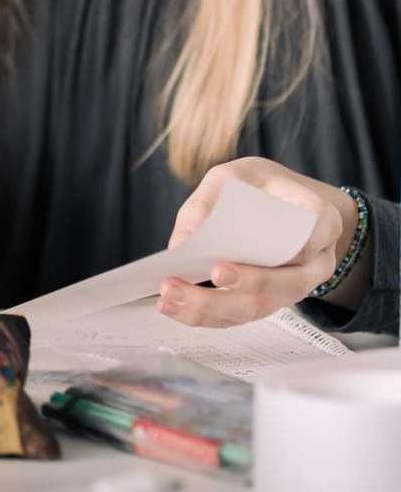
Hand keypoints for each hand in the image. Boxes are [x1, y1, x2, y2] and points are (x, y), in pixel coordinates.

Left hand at [159, 157, 366, 326]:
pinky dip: (207, 315)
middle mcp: (316, 261)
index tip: (260, 251)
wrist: (280, 203)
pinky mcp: (271, 300)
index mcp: (320, 221)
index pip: (313, 238)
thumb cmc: (259, 188)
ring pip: (261, 307)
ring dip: (213, 307)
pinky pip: (243, 315)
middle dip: (244, 284)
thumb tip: (182, 243)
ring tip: (172, 297)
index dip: (288, 251)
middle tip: (208, 274)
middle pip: (286, 283)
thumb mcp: (237, 176)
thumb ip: (209, 202)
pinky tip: (176, 307)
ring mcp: (295, 286)